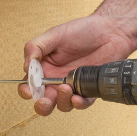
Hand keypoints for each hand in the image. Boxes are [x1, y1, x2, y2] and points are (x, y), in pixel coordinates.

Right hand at [21, 14, 136, 114]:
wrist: (110, 31)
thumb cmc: (82, 30)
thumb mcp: (54, 34)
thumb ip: (36, 47)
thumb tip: (26, 66)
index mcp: (44, 66)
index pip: (29, 84)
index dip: (26, 90)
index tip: (29, 89)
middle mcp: (56, 79)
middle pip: (43, 100)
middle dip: (41, 105)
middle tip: (44, 101)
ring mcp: (73, 86)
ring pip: (61, 105)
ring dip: (61, 101)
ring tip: (66, 87)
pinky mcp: (89, 90)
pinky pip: (82, 103)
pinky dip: (78, 104)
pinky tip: (77, 97)